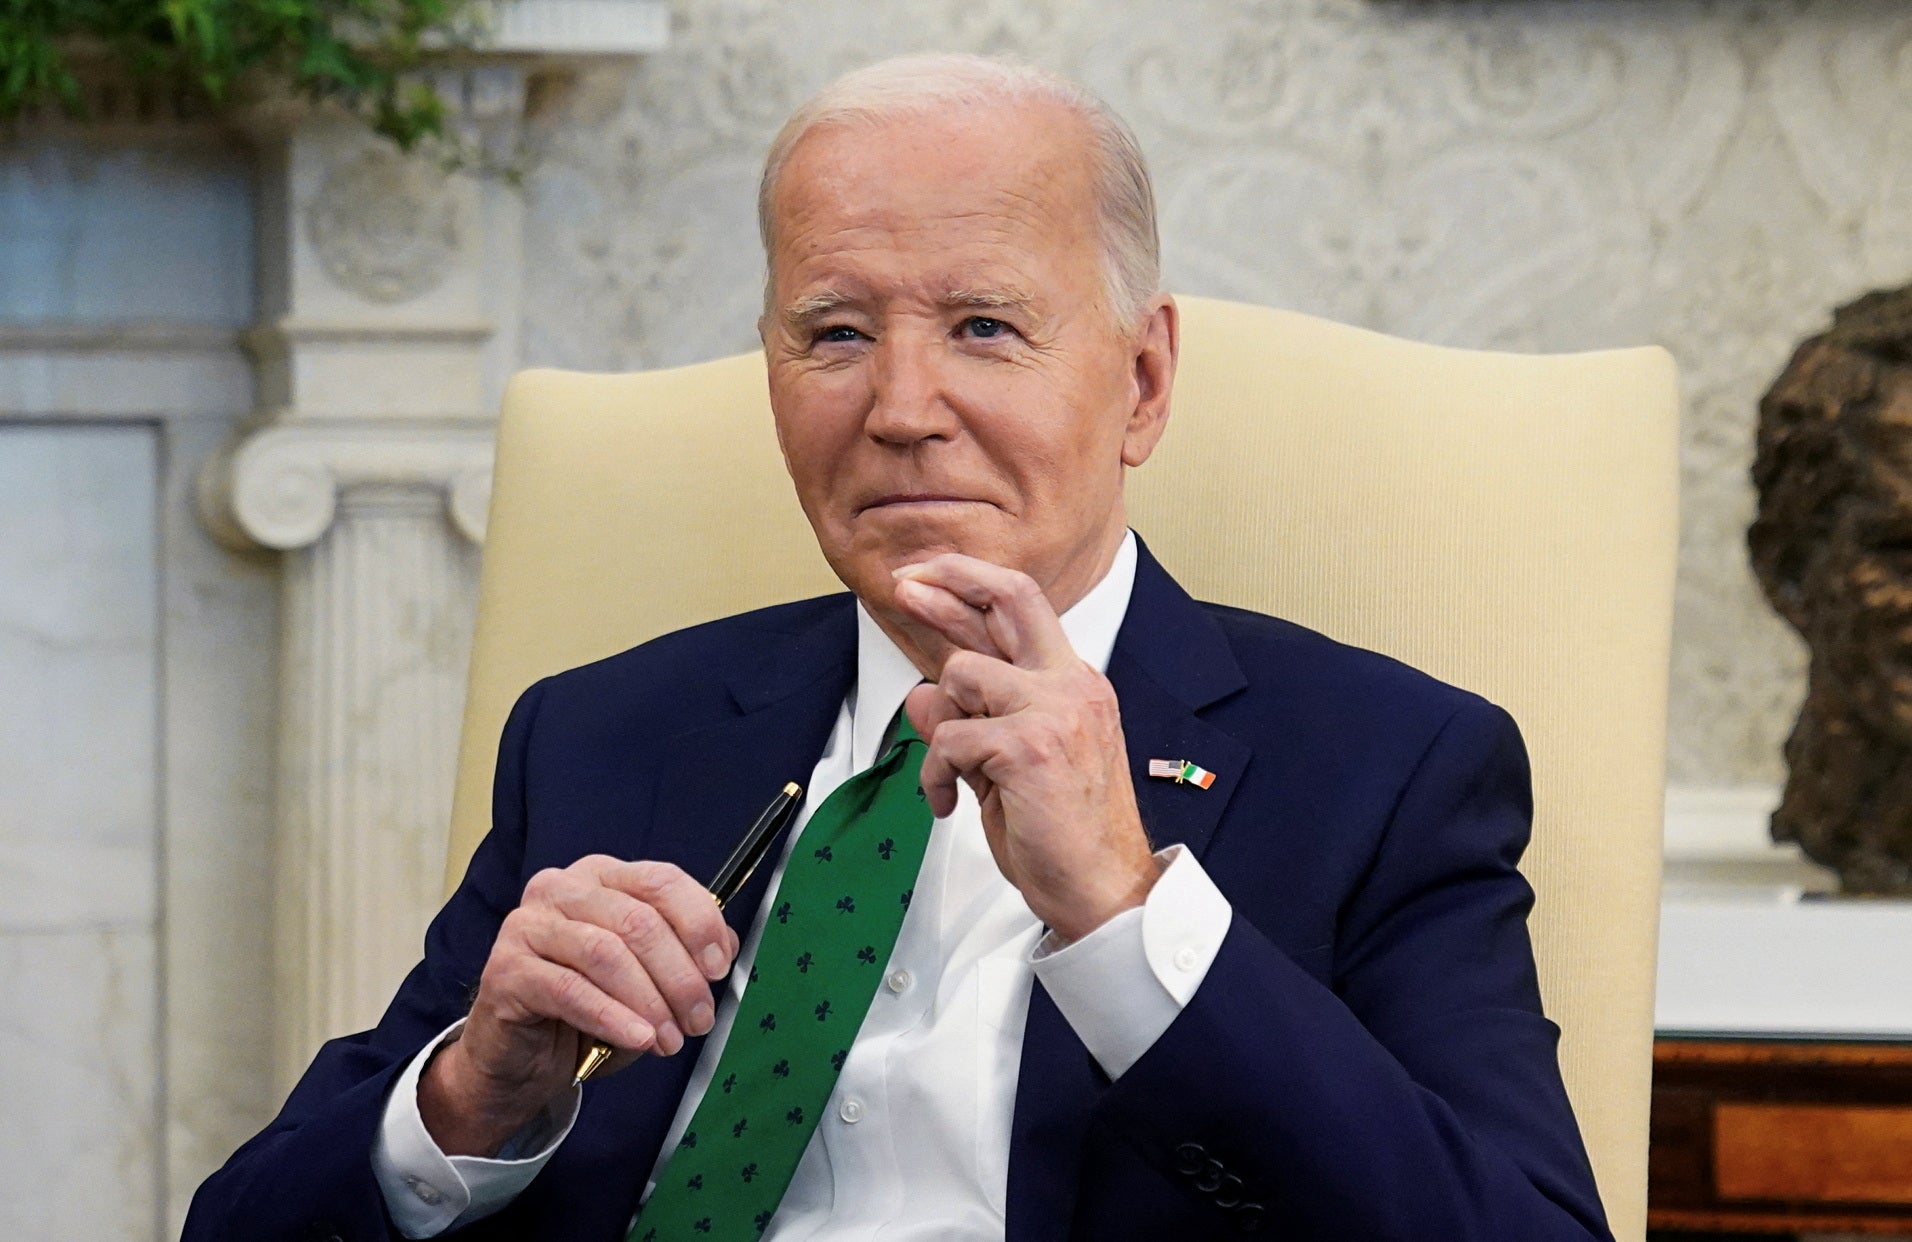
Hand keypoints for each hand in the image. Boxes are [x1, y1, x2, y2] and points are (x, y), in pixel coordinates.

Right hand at [419, 857, 738, 1155]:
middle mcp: (561, 889)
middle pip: (638, 921)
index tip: (719, 968)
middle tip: (698, 1020)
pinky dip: (613, 1017)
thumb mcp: (644, 976)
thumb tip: (724, 947)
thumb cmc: (586, 1009)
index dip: (698, 923)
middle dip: (679, 976)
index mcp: (601, 876)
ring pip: (606, 953)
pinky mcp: (506, 970)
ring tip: (670, 1040)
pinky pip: (570, 991)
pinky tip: (639, 1039)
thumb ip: (683, 954)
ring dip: (649, 1001)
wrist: (521, 1056)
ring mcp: (528, 926)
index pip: (661, 881)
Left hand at [892, 554, 1161, 941]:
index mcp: (1074, 686)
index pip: (1022, 612)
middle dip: (949, 580)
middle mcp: (1071, 685)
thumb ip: (969, 724)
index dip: (969, 585)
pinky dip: (935, 774)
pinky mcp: (1030, 744)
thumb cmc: (1065, 839)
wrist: (1105, 892)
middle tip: (904, 584)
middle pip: (1011, 596)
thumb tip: (921, 697)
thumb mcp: (1004, 771)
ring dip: (940, 721)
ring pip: (962, 673)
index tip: (926, 579)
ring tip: (949, 774)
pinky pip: (949, 737)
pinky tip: (945, 803)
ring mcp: (1055, 710)